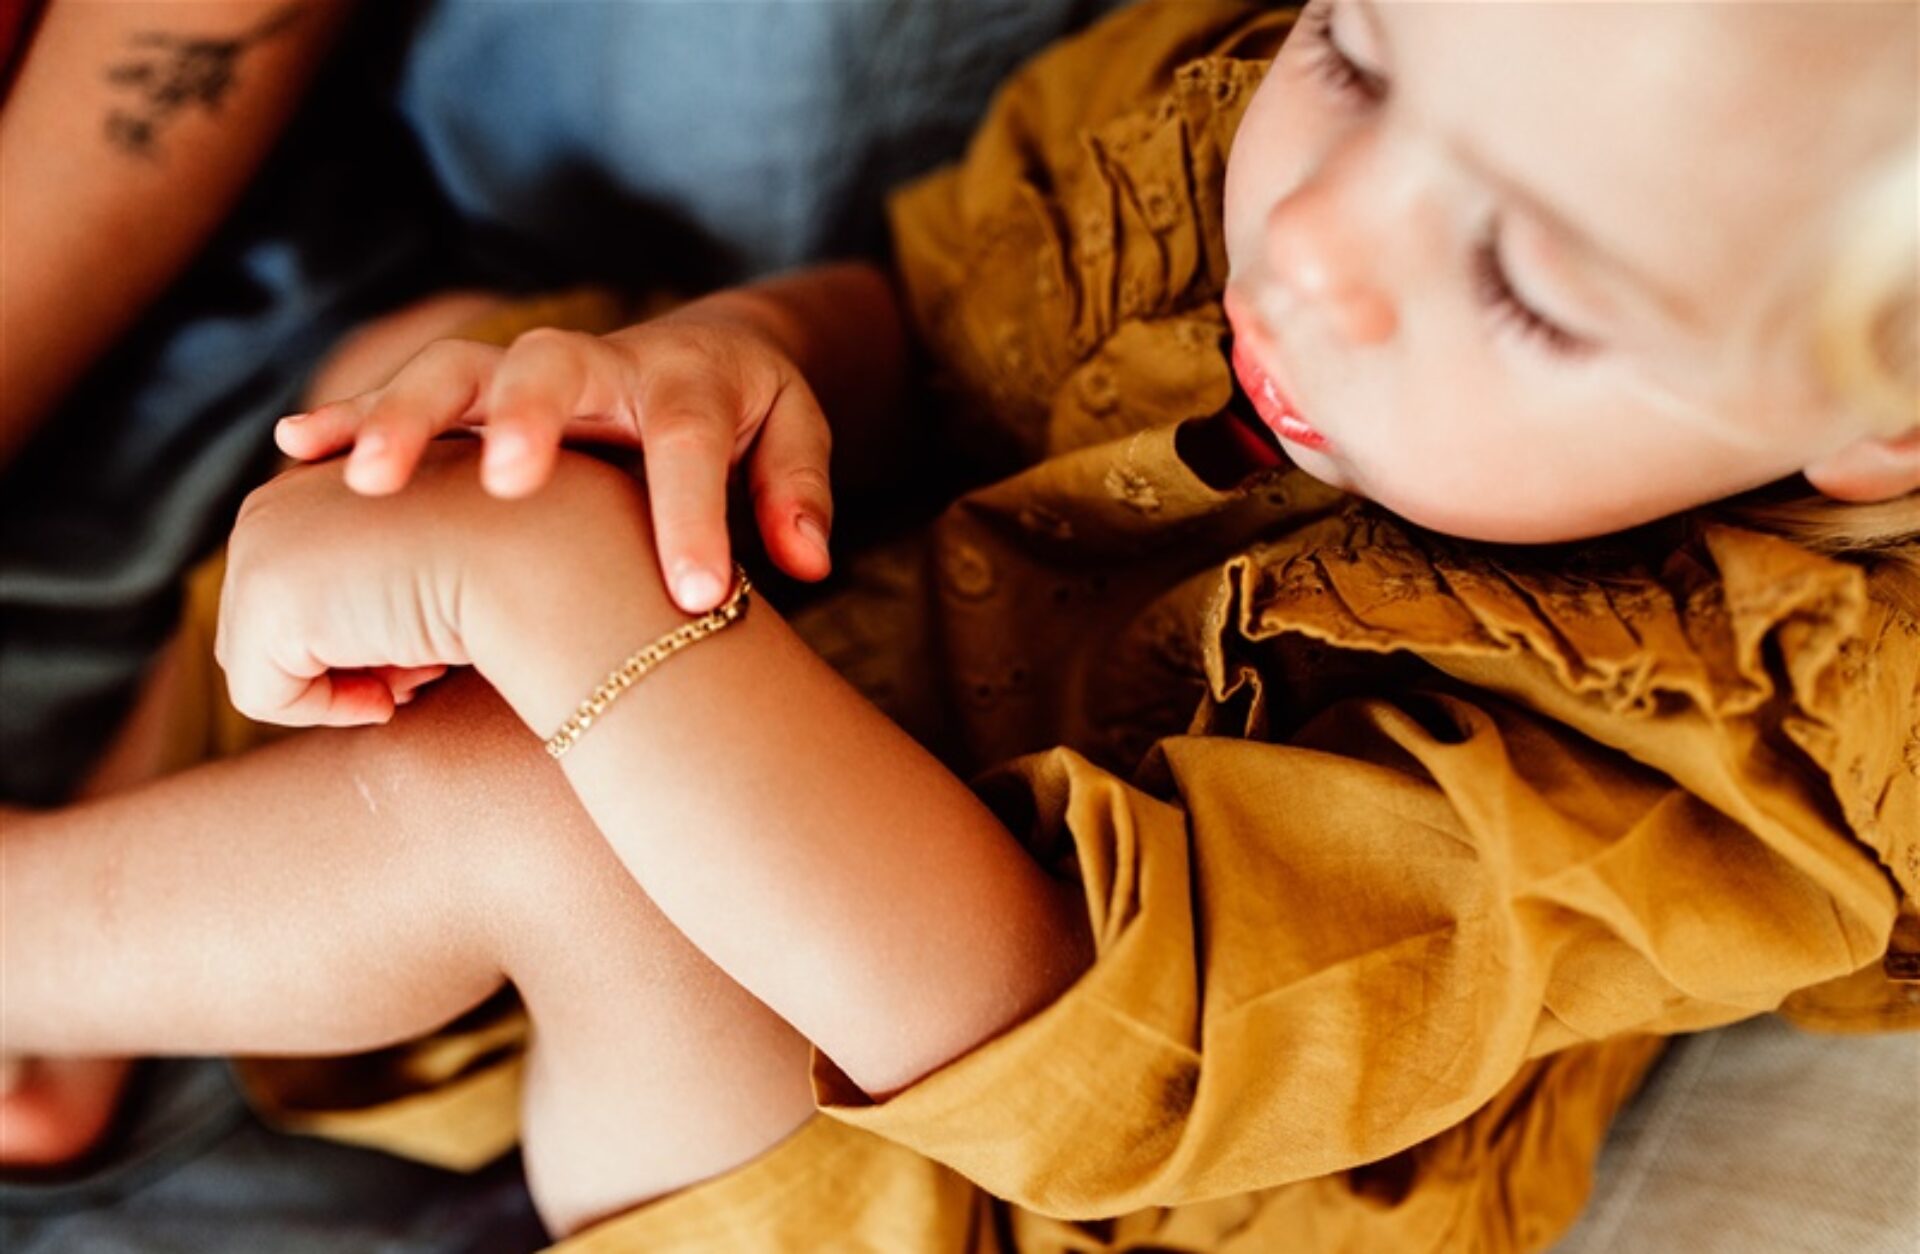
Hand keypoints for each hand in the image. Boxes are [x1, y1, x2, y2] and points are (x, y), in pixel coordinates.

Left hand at [216, 442, 652, 727]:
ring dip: (347, 682)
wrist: (545, 551)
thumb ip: (397, 573)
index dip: (370, 631)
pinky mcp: (267, 602)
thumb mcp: (449, 552)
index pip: (309, 592)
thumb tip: (378, 659)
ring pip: (265, 663)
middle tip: (430, 660)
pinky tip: (399, 684)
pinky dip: (332, 710)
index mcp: (318, 478)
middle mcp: (274, 503)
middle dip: (350, 660)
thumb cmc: (528, 557)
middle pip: (277, 630)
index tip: (438, 627)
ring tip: (422, 664)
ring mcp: (260, 550)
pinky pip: (265, 697)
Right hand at [275, 296, 833, 611]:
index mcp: (685, 380)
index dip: (693, 515)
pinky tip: (300, 451)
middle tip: (508, 484)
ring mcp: (523, 371)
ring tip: (367, 479)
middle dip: (528, 422)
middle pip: (552, 368)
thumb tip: (805, 559)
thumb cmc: (740, 417)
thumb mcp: (788, 438)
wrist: (689, 357)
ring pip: (458, 373)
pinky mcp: (472, 393)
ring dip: (410, 418)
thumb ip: (796, 492)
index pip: (689, 440)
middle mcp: (596, 363)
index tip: (698, 595)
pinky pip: (402, 394)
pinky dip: (353, 417)